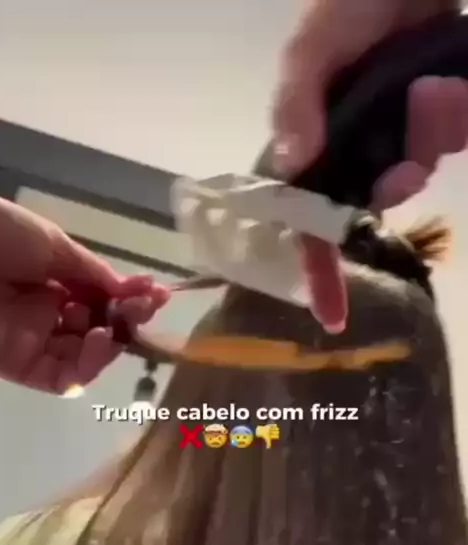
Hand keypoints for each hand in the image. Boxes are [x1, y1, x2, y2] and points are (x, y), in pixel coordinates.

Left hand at [0, 196, 168, 392]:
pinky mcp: (20, 367)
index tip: (157, 293)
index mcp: (51, 281)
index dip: (129, 298)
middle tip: (146, 307)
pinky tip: (100, 342)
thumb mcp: (51, 244)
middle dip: (127, 320)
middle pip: (97, 330)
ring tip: (119, 325)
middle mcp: (45, 314)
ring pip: (84, 357)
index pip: (100, 300)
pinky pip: (62, 378)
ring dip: (111, 344)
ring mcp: (33, 341)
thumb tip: (129, 290)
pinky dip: (87, 366)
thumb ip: (91, 272)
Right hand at [272, 0, 467, 330]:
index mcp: (320, 144)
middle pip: (381, 196)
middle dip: (401, 176)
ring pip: (425, 165)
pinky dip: (460, 114)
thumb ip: (296, 103)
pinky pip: (456, 138)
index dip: (320, 268)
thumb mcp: (312, 49)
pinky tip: (453, 81)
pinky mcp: (443, 120)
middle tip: (411, 148)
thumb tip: (294, 163)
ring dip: (434, 131)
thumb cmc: (347, 4)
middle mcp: (361, 150)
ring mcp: (404, 136)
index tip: (331, 313)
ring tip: (437, 83)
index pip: (313, 218)